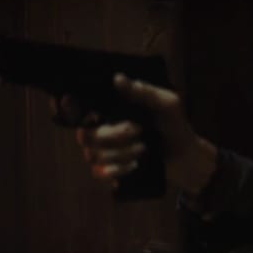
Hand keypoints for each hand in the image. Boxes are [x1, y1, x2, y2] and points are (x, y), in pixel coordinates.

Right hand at [71, 73, 217, 195]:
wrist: (187, 156)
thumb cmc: (174, 124)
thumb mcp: (166, 103)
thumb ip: (143, 92)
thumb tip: (118, 79)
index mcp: (109, 111)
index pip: (76, 108)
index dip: (66, 107)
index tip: (71, 103)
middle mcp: (100, 130)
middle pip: (84, 135)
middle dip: (112, 134)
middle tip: (138, 130)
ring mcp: (104, 153)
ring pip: (93, 156)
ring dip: (121, 152)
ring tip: (144, 148)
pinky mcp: (111, 172)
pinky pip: (99, 173)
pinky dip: (118, 170)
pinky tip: (135, 165)